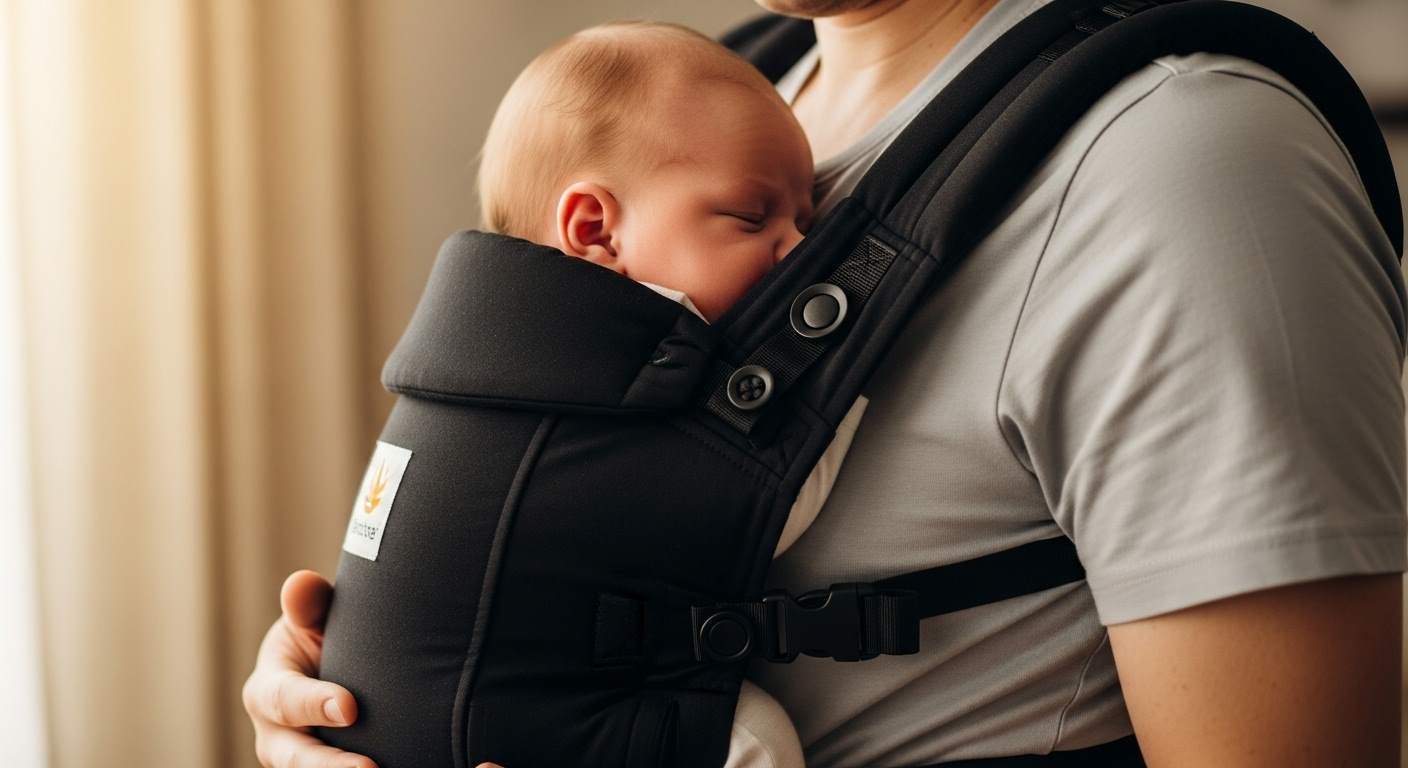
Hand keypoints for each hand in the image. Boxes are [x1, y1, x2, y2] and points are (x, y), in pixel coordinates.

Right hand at [242, 570, 376, 767]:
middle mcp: (275, 734)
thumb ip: (309, 605)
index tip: (349, 707)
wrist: (334, 663)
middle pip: (292, 757)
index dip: (313, 704)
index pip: (283, 700)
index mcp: (266, 689)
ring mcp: (296, 759)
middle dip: (328, 765)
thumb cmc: (320, 636)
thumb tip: (301, 584)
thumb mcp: (312, 617)